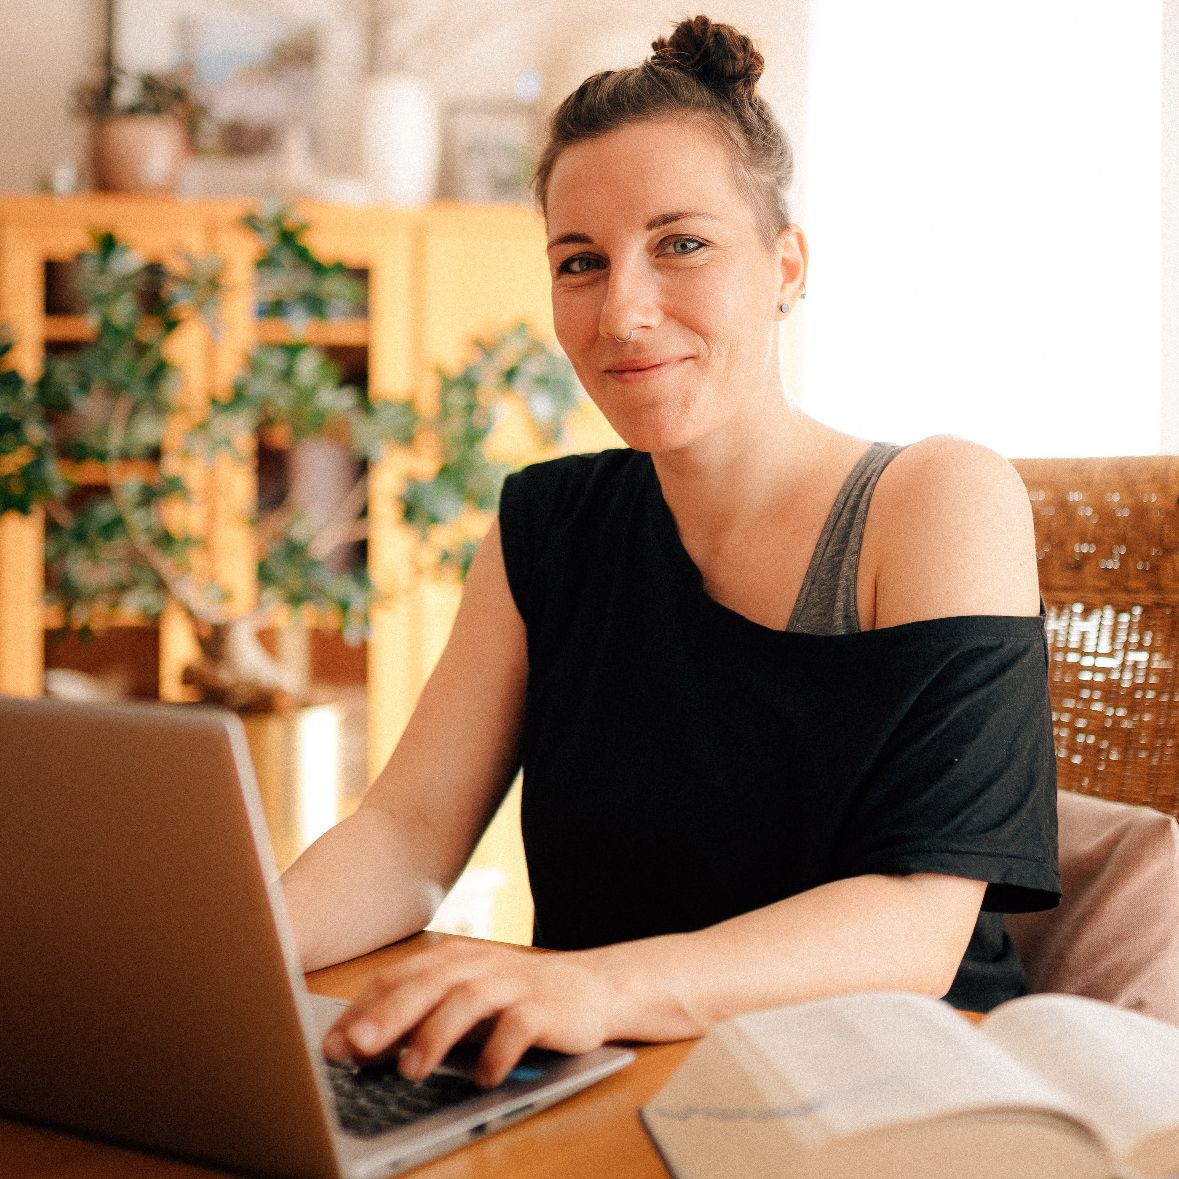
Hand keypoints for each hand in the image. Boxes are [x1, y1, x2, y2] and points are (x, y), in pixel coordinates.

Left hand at [322, 938, 628, 1087]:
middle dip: (389, 1016)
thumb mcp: (465, 1003)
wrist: (594, 989)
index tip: (331, 1044)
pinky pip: (518, 1027)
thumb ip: (418, 1017)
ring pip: (468, 1001)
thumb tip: (356, 1045)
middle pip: (428, 984)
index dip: (363, 1008)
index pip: (399, 977)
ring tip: (412, 1071)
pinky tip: (482, 1077)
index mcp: (454, 959)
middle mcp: (481, 965)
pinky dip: (497, 1052)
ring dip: (436, 1035)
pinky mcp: (547, 1008)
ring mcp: (515, 984)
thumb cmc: (516, 1000)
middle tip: (358, 1048)